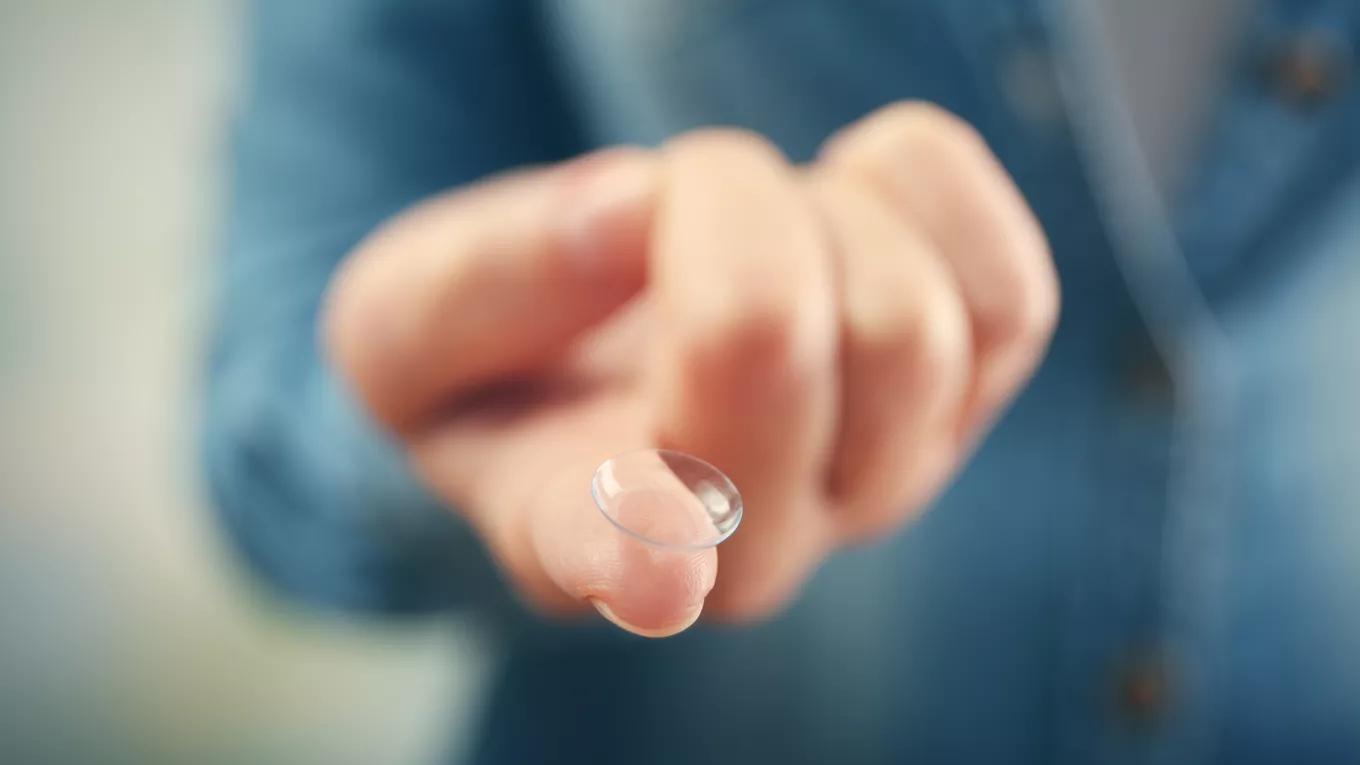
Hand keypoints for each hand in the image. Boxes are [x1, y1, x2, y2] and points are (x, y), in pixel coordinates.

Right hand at [323, 102, 1057, 636]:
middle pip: (779, 351)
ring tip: (751, 214)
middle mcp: (743, 539)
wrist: (608, 370)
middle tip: (673, 192)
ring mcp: (869, 479)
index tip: (652, 541)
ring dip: (816, 209)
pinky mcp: (962, 404)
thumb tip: (632, 213)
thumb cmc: (495, 357)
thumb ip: (487, 281)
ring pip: (904, 324)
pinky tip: (847, 195)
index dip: (641, 538)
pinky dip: (923, 198)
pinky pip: (1008, 294)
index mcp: (573, 531)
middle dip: (717, 211)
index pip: (621, 556)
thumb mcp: (402, 320)